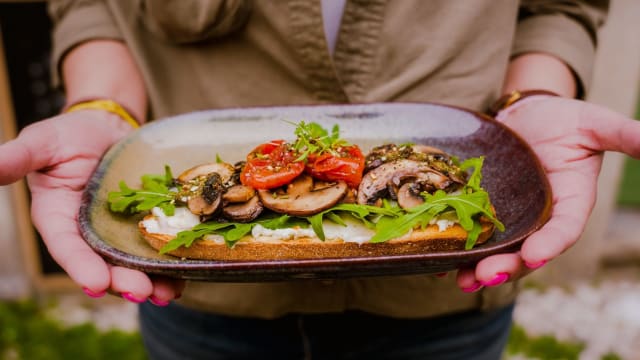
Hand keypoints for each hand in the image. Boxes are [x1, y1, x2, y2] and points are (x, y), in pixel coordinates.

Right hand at [0, 111, 183, 303]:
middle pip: (103, 264)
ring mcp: (116, 233)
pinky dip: (168, 268)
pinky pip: (154, 252)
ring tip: (167, 293)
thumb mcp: (43, 141)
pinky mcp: (142, 227)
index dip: (81, 267)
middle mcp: (86, 233)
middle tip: (142, 293)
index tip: (97, 283)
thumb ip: (17, 157)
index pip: (67, 247)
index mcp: (57, 218)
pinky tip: (183, 279)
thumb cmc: (71, 134)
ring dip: (150, 282)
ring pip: (131, 264)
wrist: (108, 127)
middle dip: (123, 281)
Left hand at [455, 96, 639, 290]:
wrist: (528, 116)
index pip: (564, 229)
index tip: (534, 255)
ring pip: (497, 250)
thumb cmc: (566, 120)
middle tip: (484, 276)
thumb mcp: (596, 123)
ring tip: (460, 280)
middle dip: (507, 266)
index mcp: (571, 202)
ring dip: (478, 268)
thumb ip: (624, 135)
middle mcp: (540, 217)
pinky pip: (472, 235)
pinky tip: (437, 263)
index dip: (551, 244)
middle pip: (526, 250)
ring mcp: (511, 217)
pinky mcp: (484, 210)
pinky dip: (457, 251)